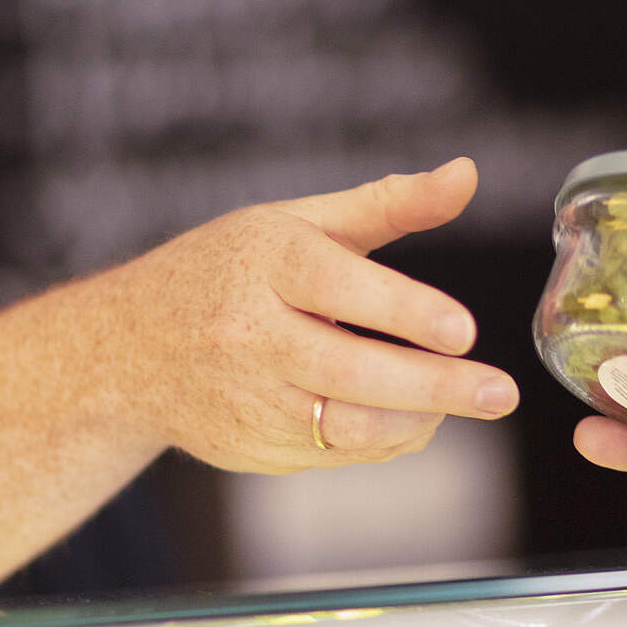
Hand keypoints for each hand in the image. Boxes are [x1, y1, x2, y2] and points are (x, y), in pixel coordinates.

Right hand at [109, 157, 517, 472]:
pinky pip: (332, 452)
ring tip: (467, 403)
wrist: (126, 348)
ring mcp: (244, 397)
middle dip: (431, 387)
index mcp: (263, 262)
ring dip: (414, 420)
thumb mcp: (300, 223)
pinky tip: (412, 418)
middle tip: (499, 393)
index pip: (337, 285)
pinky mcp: (248, 447)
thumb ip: (389, 204)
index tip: (464, 330)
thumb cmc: (231, 271)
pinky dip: (382, 439)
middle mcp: (247, 332)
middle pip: (346, 368)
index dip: (402, 309)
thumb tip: (467, 174)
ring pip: (342, 424)